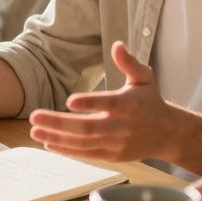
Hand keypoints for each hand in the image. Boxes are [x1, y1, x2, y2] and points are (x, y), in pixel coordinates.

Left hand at [27, 41, 180, 161]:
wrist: (167, 134)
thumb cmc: (151, 101)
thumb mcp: (144, 78)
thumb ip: (129, 63)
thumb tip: (117, 44)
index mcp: (130, 104)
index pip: (109, 104)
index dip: (90, 103)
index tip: (69, 101)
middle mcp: (122, 126)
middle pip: (88, 127)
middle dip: (58, 123)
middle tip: (34, 116)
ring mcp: (116, 144)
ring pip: (83, 143)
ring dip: (57, 137)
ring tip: (34, 129)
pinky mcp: (112, 156)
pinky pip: (86, 155)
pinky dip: (67, 150)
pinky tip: (48, 142)